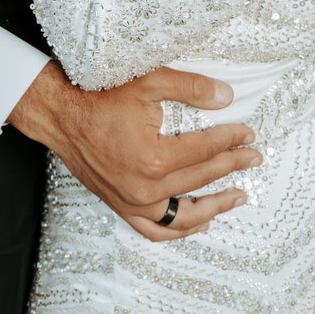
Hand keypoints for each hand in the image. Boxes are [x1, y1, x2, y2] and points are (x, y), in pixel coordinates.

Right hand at [9, 61, 259, 240]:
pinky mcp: (121, 207)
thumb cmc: (100, 98)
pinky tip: (198, 224)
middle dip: (232, 167)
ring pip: (183, 216)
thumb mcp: (148, 83)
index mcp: (155, 159)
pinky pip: (155, 230)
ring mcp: (132, 202)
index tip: (248, 133)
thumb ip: (189, 88)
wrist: (62, 117)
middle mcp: (145, 188)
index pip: (206, 150)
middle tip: (252, 157)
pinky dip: (179, 230)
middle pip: (200, 179)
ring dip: (214, 208)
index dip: (231, 139)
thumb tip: (225, 96)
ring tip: (237, 198)